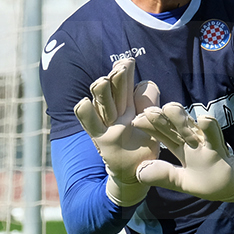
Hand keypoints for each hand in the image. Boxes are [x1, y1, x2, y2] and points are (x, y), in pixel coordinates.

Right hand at [73, 57, 160, 205]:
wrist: (135, 173)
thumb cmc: (142, 145)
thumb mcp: (150, 122)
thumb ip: (148, 102)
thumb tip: (145, 82)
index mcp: (126, 107)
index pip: (125, 86)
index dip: (125, 74)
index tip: (128, 61)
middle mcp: (114, 114)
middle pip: (113, 92)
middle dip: (116, 79)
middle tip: (121, 67)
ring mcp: (106, 126)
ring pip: (103, 105)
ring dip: (102, 93)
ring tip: (103, 81)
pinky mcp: (100, 141)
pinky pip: (90, 125)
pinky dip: (85, 114)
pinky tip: (83, 103)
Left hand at [133, 102, 233, 202]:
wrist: (232, 186)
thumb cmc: (206, 180)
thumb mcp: (180, 182)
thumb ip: (163, 175)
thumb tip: (139, 172)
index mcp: (180, 147)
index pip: (162, 134)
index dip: (150, 127)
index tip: (136, 120)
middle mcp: (192, 141)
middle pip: (174, 128)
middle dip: (162, 119)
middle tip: (148, 110)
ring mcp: (206, 144)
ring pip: (192, 129)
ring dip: (182, 119)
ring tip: (170, 107)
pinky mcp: (220, 150)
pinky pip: (215, 138)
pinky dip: (210, 129)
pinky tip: (204, 119)